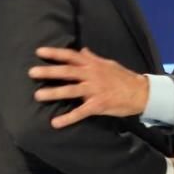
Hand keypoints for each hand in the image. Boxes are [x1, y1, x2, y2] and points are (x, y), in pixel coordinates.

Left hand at [28, 47, 148, 127]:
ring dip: (54, 93)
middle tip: (31, 72)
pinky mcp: (98, 105)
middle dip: (49, 72)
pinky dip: (68, 118)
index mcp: (94, 65)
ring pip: (71, 90)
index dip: (55, 53)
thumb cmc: (124, 78)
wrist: (141, 92)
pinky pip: (81, 112)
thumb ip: (93, 58)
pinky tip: (55, 123)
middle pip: (67, 72)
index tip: (39, 52)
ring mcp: (95, 90)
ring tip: (38, 95)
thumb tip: (82, 51)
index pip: (72, 56)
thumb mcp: (109, 64)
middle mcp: (93, 75)